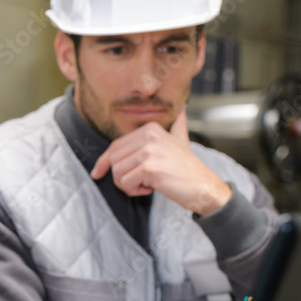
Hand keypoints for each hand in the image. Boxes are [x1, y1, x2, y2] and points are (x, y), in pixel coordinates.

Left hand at [90, 109, 231, 215]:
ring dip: (127, 186)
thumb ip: (178, 125)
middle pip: (113, 159)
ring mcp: (149, 151)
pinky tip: (150, 189)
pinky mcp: (150, 168)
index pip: (115, 146)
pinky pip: (125, 183)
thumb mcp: (181, 140)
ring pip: (117, 172)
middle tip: (138, 183)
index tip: (97, 173)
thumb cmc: (188, 168)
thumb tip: (182, 108)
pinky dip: (134, 191)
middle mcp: (149, 136)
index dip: (104, 162)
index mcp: (150, 129)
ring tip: (146, 185)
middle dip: (119, 176)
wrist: (204, 186)